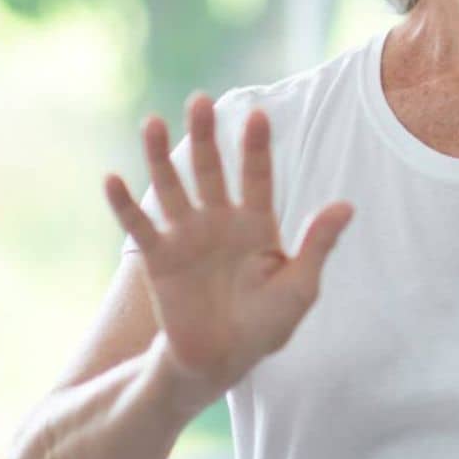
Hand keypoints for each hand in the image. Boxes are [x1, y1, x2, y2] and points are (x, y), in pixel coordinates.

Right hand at [104, 95, 352, 402]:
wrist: (223, 358)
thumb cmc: (266, 325)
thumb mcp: (300, 286)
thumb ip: (318, 245)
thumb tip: (347, 205)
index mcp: (257, 224)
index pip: (258, 176)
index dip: (256, 147)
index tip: (258, 115)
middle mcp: (219, 221)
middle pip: (211, 170)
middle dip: (205, 137)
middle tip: (199, 100)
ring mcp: (187, 236)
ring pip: (172, 187)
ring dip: (159, 156)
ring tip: (153, 122)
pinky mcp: (159, 258)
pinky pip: (139, 227)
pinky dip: (124, 205)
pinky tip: (112, 178)